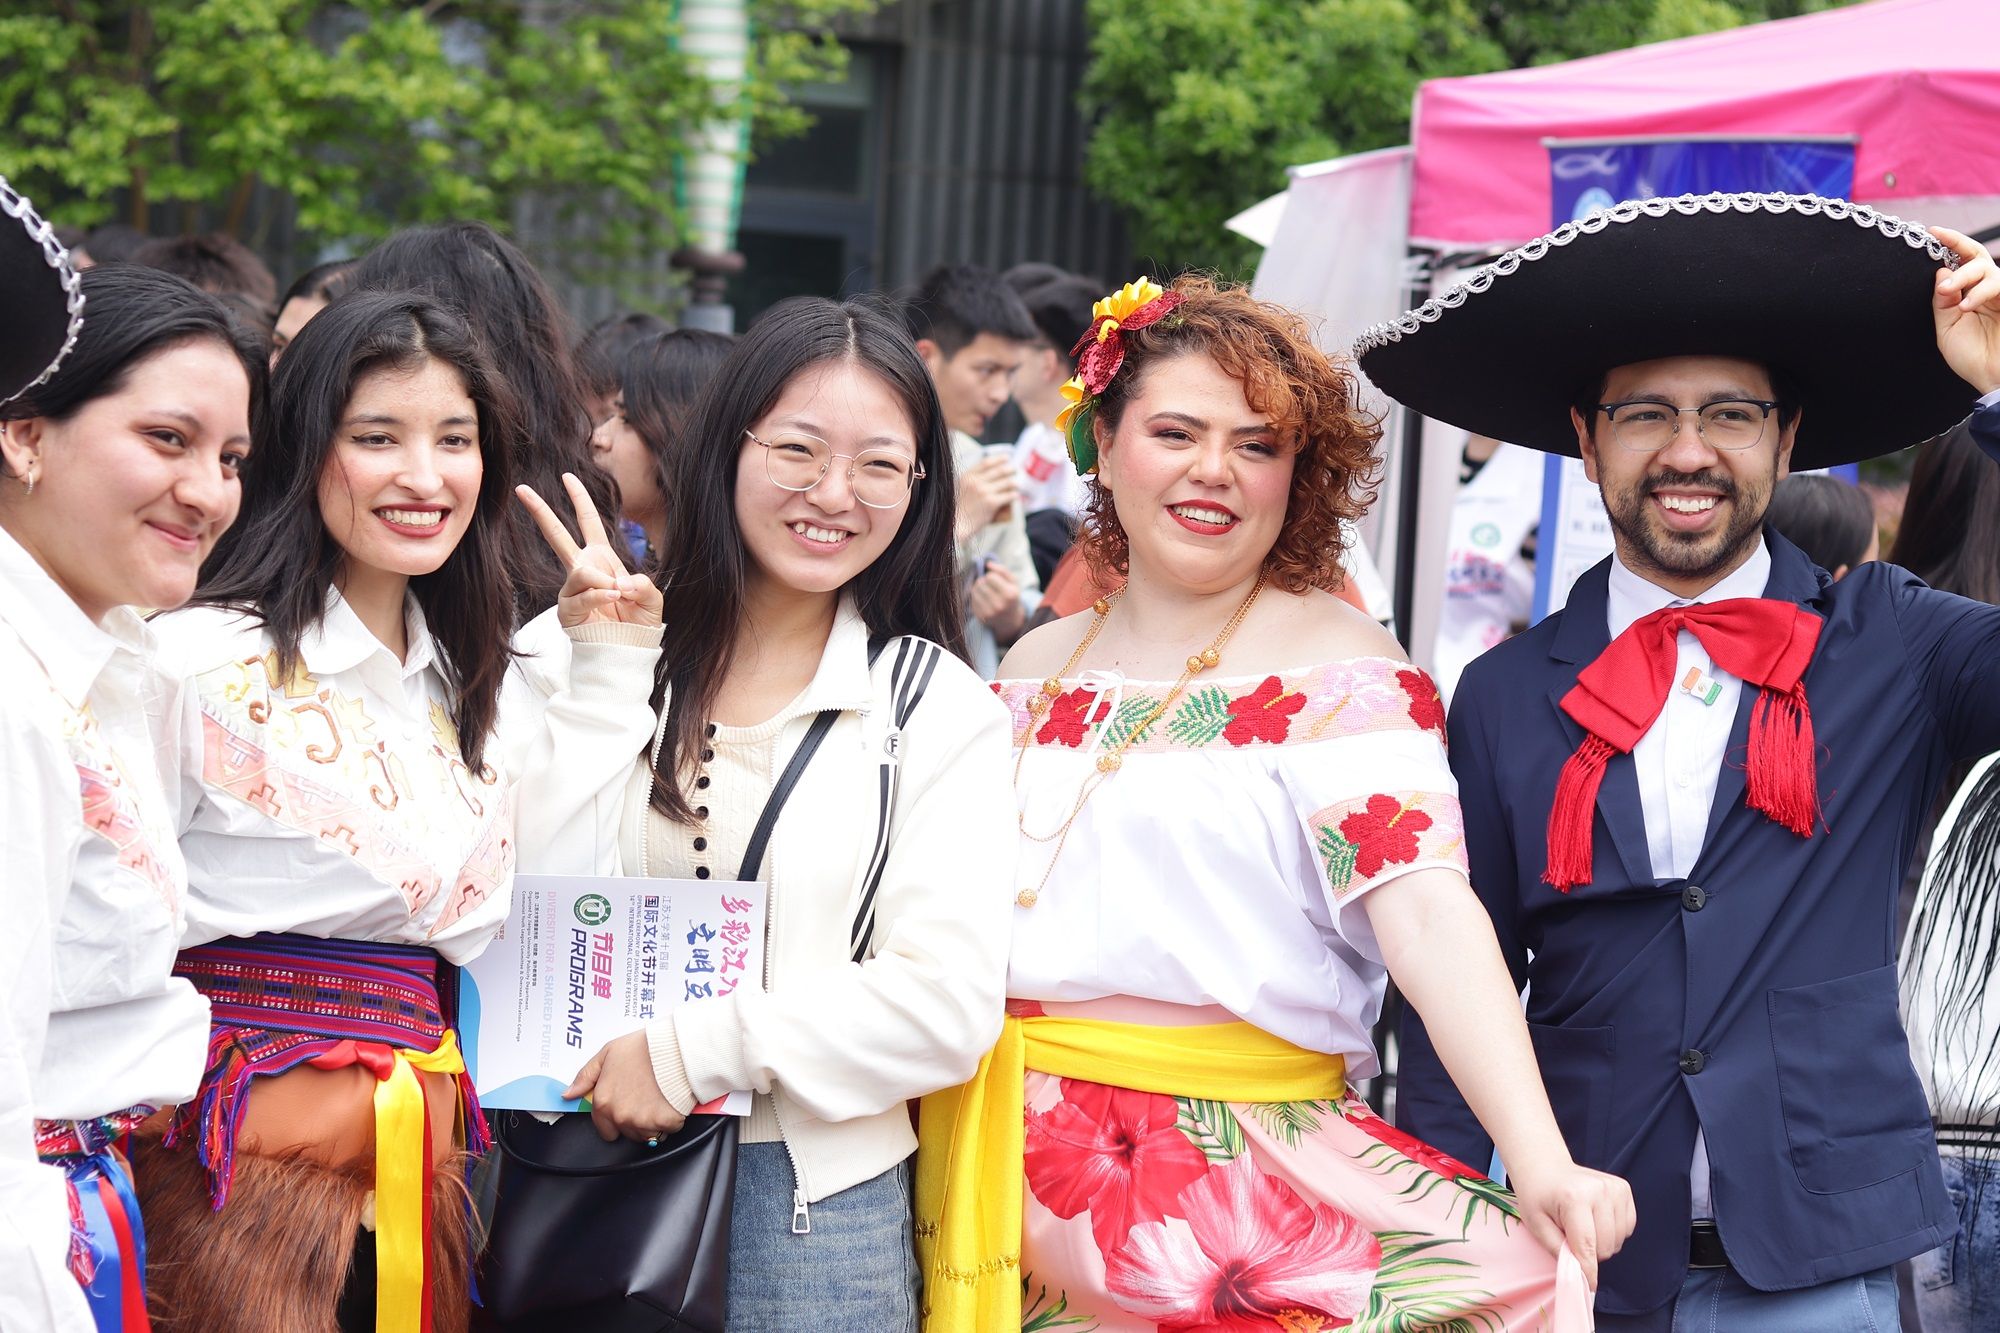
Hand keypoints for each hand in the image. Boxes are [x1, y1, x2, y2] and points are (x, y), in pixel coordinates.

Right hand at [515, 472, 663, 629]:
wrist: (629, 649)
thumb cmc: (639, 621)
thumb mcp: (652, 597)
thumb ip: (643, 584)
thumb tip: (618, 584)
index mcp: (602, 558)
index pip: (588, 522)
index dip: (580, 499)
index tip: (568, 476)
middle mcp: (582, 569)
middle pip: (557, 535)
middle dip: (540, 512)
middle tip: (521, 489)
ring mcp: (572, 589)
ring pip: (581, 572)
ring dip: (603, 582)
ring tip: (617, 596)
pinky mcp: (567, 610)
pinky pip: (583, 596)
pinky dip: (600, 597)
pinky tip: (612, 601)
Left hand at [563, 1029, 687, 1143]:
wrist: (676, 1048)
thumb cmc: (644, 1048)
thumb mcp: (607, 1053)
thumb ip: (586, 1076)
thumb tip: (568, 1095)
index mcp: (603, 1102)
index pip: (605, 1129)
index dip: (617, 1118)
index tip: (627, 1105)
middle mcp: (620, 1116)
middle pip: (627, 1133)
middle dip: (635, 1121)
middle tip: (646, 1098)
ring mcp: (642, 1122)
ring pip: (647, 1134)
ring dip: (653, 1122)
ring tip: (660, 1098)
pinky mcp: (664, 1123)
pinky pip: (668, 1130)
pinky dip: (671, 1119)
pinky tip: (672, 1101)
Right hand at [956, 454, 1017, 539]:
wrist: (955, 525)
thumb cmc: (955, 510)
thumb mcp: (958, 489)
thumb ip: (970, 481)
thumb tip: (987, 476)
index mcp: (967, 476)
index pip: (986, 463)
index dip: (998, 459)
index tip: (1006, 457)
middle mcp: (976, 482)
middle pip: (998, 471)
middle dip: (1009, 469)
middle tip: (1015, 469)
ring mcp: (984, 492)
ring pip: (1006, 483)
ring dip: (1014, 482)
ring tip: (1017, 483)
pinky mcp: (992, 503)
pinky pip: (1008, 496)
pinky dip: (1014, 495)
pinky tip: (1016, 495)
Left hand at [970, 562, 1024, 636]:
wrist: (1010, 620)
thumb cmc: (1011, 596)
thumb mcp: (1013, 582)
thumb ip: (1002, 570)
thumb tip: (988, 564)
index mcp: (1010, 594)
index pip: (990, 577)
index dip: (992, 576)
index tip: (996, 580)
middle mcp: (999, 605)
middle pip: (980, 583)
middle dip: (983, 581)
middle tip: (990, 586)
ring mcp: (989, 613)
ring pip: (974, 590)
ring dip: (978, 588)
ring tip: (986, 591)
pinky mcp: (981, 617)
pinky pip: (972, 600)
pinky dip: (976, 597)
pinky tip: (984, 600)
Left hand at [1507, 1156, 1634, 1289]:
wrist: (1546, 1167)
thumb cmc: (1537, 1196)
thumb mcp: (1536, 1224)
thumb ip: (1557, 1250)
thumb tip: (1579, 1273)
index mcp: (1574, 1198)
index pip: (1587, 1246)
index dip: (1588, 1270)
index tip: (1589, 1287)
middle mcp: (1600, 1191)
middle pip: (1606, 1247)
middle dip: (1589, 1252)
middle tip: (1570, 1238)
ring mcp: (1615, 1188)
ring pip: (1618, 1241)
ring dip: (1601, 1243)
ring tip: (1581, 1226)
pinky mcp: (1624, 1189)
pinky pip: (1627, 1228)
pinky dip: (1613, 1232)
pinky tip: (1595, 1220)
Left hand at [1930, 225, 1999, 395]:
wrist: (1993, 379)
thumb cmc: (1972, 357)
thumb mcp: (1947, 328)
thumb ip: (1942, 301)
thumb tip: (1942, 270)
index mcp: (1971, 292)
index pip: (1963, 260)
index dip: (1952, 242)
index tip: (1933, 232)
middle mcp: (1988, 289)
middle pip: (1977, 257)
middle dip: (1959, 257)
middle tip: (1944, 285)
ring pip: (1989, 269)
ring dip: (1967, 278)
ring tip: (1954, 299)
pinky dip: (1982, 291)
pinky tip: (1969, 305)